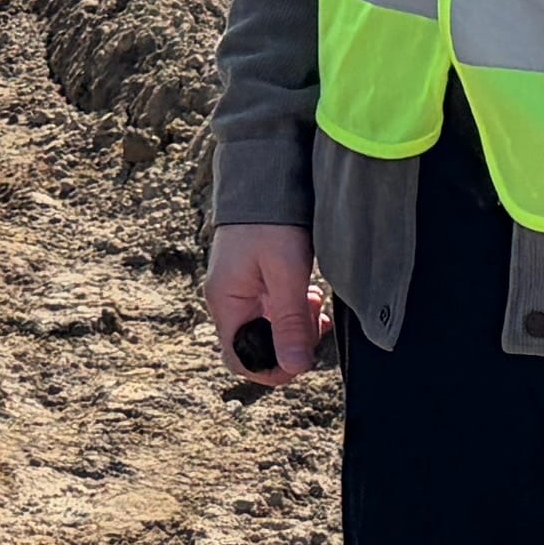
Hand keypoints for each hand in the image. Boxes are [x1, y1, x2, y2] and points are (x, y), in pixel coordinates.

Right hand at [204, 221, 322, 385]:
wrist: (265, 174)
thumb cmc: (271, 221)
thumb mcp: (286, 273)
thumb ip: (290, 321)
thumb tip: (294, 368)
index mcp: (227, 302)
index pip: (239, 359)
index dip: (271, 370)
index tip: (303, 360)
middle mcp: (228, 299)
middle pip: (256, 345)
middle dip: (289, 344)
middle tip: (316, 324)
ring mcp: (240, 288)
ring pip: (267, 326)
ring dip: (295, 324)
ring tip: (314, 302)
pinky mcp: (254, 277)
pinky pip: (272, 307)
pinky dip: (292, 308)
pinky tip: (308, 293)